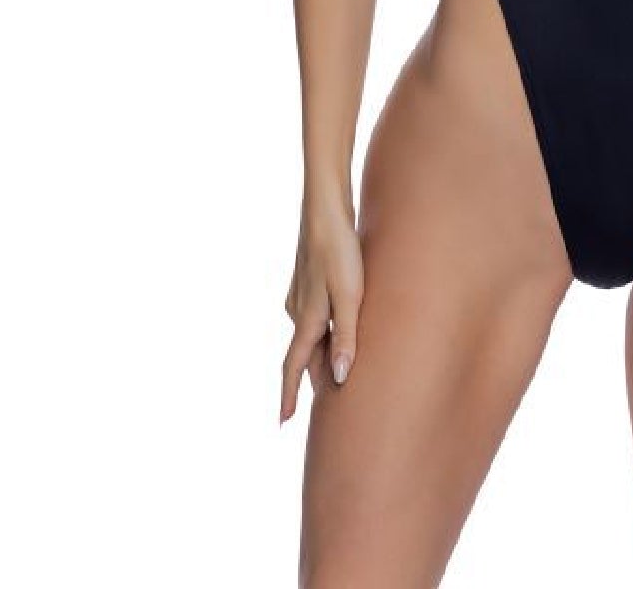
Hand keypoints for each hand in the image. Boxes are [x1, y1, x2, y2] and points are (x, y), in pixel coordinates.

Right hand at [280, 213, 363, 423]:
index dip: (289, 395)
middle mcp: (298, 311)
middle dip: (310, 380)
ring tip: (336, 373)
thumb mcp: (350, 296)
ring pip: (310, 335)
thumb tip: (341, 378)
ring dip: (319, 355)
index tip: (283, 423)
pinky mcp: (308, 281)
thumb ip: (347, 337)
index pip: (294, 367)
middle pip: (304, 354)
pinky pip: (313, 318)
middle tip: (323, 408)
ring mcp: (301, 295)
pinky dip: (322, 332)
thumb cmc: (341, 251)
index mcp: (307, 320)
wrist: (325, 209)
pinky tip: (336, 329)